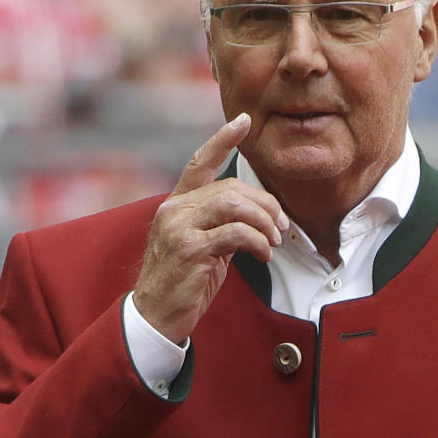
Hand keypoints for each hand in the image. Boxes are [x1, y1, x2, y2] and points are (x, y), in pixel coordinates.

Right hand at [133, 113, 289, 344]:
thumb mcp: (202, 244)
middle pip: (229, 187)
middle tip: (281, 226)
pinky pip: (235, 233)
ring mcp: (179, 228)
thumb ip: (220, 222)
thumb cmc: (183, 280)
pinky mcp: (190, 249)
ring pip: (233, 204)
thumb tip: (257, 212)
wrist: (156, 316)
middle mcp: (174, 209)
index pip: (199, 162)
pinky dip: (257, 241)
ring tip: (274, 241)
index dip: (222, 140)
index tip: (244, 121)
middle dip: (264, 204)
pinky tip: (264, 254)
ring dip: (263, 222)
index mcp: (176, 204)